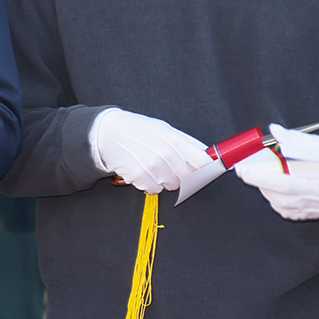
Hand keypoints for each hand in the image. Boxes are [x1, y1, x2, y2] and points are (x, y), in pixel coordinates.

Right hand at [89, 108, 210, 194]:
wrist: (108, 133)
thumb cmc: (137, 130)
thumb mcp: (164, 129)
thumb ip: (187, 143)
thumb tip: (207, 154)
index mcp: (175, 141)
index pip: (203, 162)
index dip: (209, 168)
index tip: (209, 170)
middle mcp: (165, 156)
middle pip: (190, 178)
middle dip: (184, 174)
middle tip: (173, 165)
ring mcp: (152, 169)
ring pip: (172, 185)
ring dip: (166, 179)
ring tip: (154, 165)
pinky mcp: (140, 178)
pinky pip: (154, 190)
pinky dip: (151, 183)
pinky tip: (144, 170)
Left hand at [235, 124, 318, 221]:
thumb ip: (298, 139)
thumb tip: (274, 130)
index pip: (294, 169)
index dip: (271, 165)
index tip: (252, 161)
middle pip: (285, 188)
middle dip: (260, 179)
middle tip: (242, 170)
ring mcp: (315, 207)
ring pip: (281, 201)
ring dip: (265, 188)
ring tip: (257, 176)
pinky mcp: (310, 215)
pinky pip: (285, 210)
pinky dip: (274, 199)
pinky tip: (271, 188)